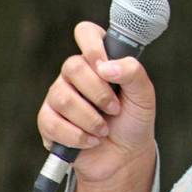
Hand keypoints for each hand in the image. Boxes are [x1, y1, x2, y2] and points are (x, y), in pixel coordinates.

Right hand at [36, 21, 155, 188]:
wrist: (124, 158)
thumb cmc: (133, 121)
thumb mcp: (144, 96)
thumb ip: (133, 73)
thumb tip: (106, 67)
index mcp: (98, 61)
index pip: (86, 33)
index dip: (93, 46)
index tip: (106, 67)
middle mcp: (75, 74)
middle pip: (72, 66)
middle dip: (99, 93)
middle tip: (115, 110)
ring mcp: (58, 96)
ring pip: (63, 97)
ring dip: (90, 119)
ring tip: (104, 130)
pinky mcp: (48, 121)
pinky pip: (52, 122)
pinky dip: (77, 136)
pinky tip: (90, 141)